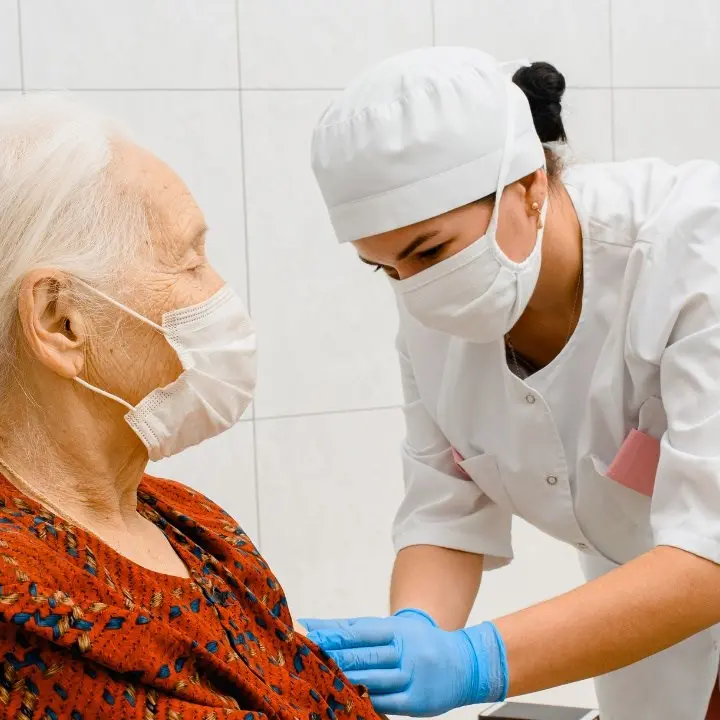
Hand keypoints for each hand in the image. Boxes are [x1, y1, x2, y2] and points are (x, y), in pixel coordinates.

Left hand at [300, 611, 507, 716]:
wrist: (466, 663)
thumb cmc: (422, 644)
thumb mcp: (398, 629)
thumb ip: (363, 631)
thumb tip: (325, 628)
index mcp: (398, 630)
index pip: (358, 630)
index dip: (332, 632)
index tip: (308, 630)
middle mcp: (405, 651)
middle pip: (362, 654)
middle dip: (333, 654)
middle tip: (306, 653)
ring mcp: (412, 676)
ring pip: (372, 679)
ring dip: (344, 677)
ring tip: (320, 675)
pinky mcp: (417, 702)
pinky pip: (386, 703)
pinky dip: (366, 700)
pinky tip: (347, 697)